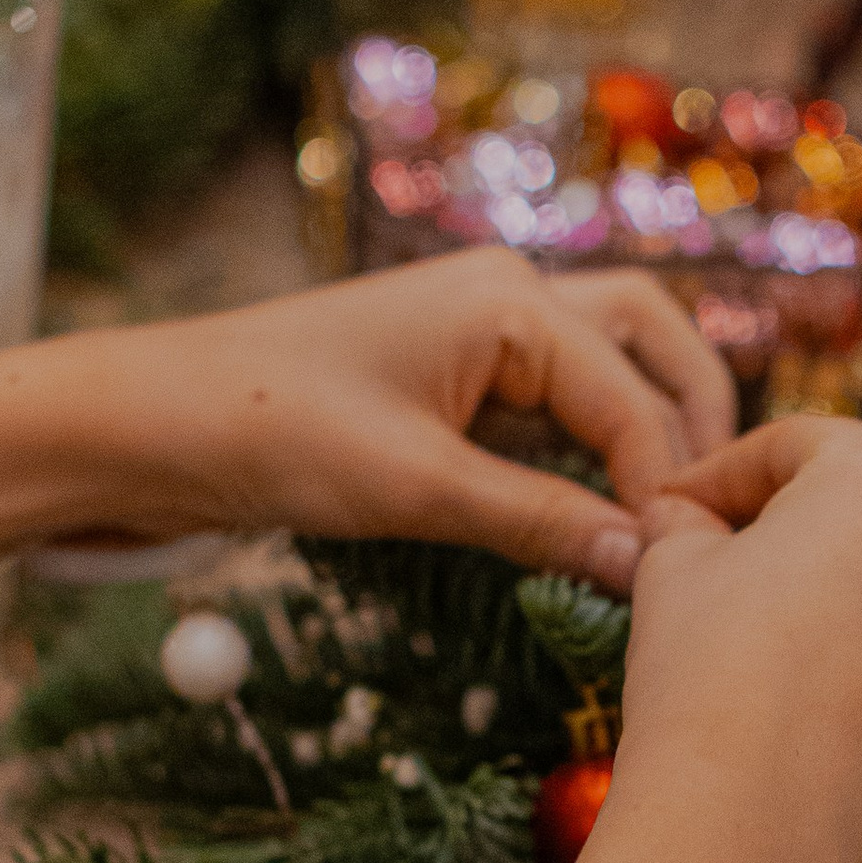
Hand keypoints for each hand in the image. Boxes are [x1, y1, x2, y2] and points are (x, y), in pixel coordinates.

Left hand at [60, 255, 734, 585]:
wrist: (151, 422)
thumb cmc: (269, 433)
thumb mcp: (414, 490)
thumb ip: (536, 524)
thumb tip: (642, 566)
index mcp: (509, 299)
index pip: (631, 398)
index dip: (664, 488)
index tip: (681, 570)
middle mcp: (508, 292)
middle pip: (652, 342)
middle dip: (692, 424)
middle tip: (710, 521)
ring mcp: (482, 324)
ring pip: (612, 362)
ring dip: (649, 429)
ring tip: (670, 519)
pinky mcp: (453, 367)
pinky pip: (556, 395)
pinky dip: (593, 445)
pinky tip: (601, 510)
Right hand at [611, 420, 861, 862]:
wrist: (744, 819)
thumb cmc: (705, 670)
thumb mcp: (670, 566)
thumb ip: (685, 522)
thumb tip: (679, 515)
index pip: (801, 452)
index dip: (726, 477)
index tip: (681, 510)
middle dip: (811, 554)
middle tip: (735, 592)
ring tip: (793, 681)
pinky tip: (841, 743)